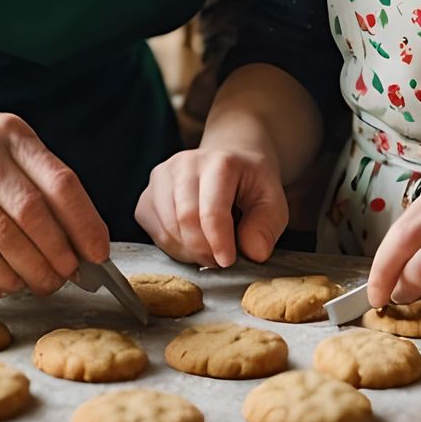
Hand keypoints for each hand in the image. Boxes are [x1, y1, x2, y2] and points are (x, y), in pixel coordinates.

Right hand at [0, 97, 108, 298]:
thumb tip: (76, 235)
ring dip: (27, 276)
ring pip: (1, 249)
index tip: (98, 253)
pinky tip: (2, 285)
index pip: (60, 184)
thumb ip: (31, 175)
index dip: (85, 224)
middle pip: (33, 221)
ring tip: (38, 285)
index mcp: (6, 133)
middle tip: (67, 277)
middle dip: (57, 258)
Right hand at [135, 146, 287, 268]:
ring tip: (208, 250)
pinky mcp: (148, 194)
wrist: (231, 160)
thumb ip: (267, 226)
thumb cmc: (251, 184)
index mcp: (220, 162)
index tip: (228, 261)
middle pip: (184, 220)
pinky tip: (190, 242)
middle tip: (220, 261)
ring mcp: (162, 177)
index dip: (219, 242)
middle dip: (203, 250)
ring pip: (167, 229)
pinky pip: (153, 231)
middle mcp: (185, 163)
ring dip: (189, 251)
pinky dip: (172, 247)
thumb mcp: (273, 201)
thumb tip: (253, 252)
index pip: (211, 210)